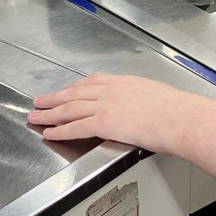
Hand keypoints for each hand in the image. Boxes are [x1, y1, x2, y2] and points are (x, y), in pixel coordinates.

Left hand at [29, 74, 215, 152]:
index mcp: (125, 83)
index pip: (92, 82)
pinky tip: (49, 132)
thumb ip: (143, 100)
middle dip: (55, 97)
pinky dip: (59, 130)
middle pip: (75, 93)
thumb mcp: (157, 96)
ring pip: (70, 108)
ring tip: (35, 115)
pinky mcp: (103, 122)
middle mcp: (112, 90)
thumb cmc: (177, 110)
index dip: (75, 87)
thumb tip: (145, 108)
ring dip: (50, 112)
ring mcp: (106, 106)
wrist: (179, 117)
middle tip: (40, 100)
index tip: (65, 90)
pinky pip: (75, 127)